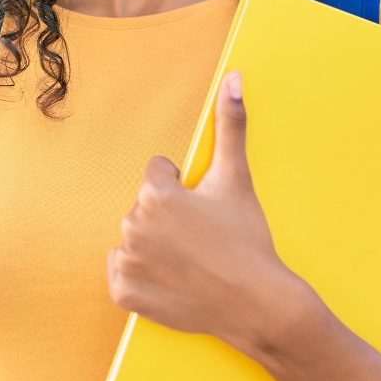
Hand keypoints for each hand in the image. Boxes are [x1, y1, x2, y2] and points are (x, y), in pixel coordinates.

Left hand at [106, 70, 299, 350]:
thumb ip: (230, 124)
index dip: (183, 189)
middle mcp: (133, 225)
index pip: (157, 174)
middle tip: (201, 239)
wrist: (257, 304)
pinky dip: (142, 277)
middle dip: (168, 218)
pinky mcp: (124, 293)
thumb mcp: (237, 178)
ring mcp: (127, 262)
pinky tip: (172, 280)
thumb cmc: (247, 239)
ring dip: (154, 246)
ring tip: (190, 260)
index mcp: (156, 194)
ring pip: (134, 238)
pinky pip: (122, 273)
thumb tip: (233, 77)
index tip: (204, 210)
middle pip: (145, 207)